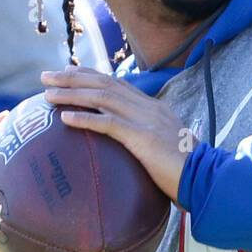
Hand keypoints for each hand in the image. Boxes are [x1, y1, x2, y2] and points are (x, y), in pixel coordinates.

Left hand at [42, 67, 198, 200]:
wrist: (205, 178)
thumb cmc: (185, 169)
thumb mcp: (165, 145)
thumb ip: (147, 137)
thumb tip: (129, 144)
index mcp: (153, 107)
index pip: (116, 82)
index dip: (89, 74)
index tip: (67, 72)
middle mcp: (148, 107)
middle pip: (104, 83)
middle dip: (72, 78)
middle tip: (45, 77)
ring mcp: (146, 121)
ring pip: (102, 98)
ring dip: (72, 95)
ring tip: (48, 95)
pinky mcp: (143, 138)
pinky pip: (109, 124)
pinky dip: (85, 119)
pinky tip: (66, 119)